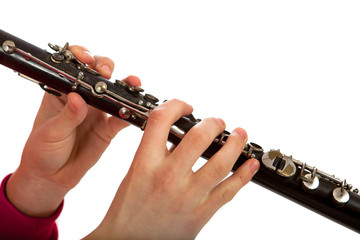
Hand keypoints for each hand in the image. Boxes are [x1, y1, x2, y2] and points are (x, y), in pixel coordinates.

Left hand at [6, 46, 140, 216]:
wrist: (52, 176)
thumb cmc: (42, 150)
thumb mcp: (50, 132)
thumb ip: (66, 116)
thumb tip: (77, 99)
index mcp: (62, 92)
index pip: (73, 67)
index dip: (81, 57)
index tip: (86, 59)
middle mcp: (82, 98)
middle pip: (98, 73)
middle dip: (105, 66)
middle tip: (105, 72)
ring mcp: (97, 112)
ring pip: (114, 92)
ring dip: (125, 85)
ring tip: (133, 83)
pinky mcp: (108, 129)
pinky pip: (122, 119)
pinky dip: (130, 114)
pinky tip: (136, 110)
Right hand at [85, 99, 259, 239]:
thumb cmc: (127, 208)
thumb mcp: (134, 172)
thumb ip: (154, 151)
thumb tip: (176, 133)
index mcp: (144, 163)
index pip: (161, 120)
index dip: (176, 105)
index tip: (186, 106)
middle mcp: (167, 177)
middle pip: (199, 137)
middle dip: (213, 124)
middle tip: (218, 122)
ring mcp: (186, 196)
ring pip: (221, 163)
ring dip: (235, 144)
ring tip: (240, 135)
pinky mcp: (200, 214)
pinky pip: (228, 191)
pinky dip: (244, 175)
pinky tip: (250, 164)